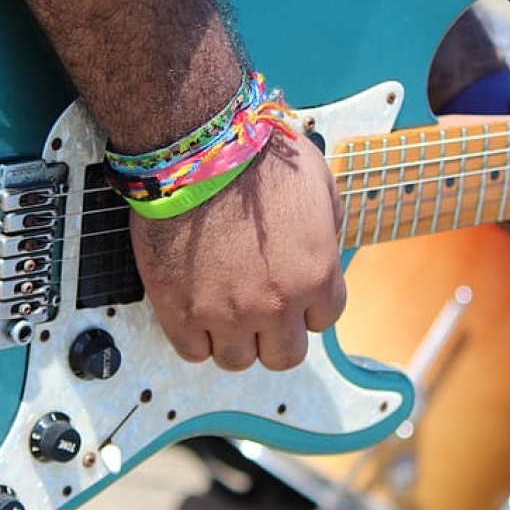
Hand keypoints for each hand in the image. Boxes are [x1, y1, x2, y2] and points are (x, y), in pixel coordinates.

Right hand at [130, 133, 347, 370]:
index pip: (324, 320)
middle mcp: (277, 303)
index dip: (306, 304)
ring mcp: (227, 312)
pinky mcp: (180, 310)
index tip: (290, 290)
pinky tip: (193, 310)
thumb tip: (324, 241)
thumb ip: (328, 225)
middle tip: (258, 308)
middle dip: (274, 333)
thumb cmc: (255, 155)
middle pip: (284, 356)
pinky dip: (194, 336)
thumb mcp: (319, 182)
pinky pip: (192, 351)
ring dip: (233, 338)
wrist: (197, 149)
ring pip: (237, 360)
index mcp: (317, 275)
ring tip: (222, 308)